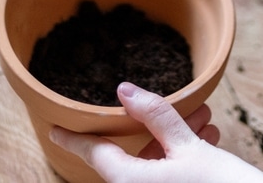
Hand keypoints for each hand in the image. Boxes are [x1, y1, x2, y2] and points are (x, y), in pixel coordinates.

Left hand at [49, 82, 262, 182]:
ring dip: (174, 138)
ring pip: (154, 164)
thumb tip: (125, 90)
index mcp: (131, 182)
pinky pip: (169, 175)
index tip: (54, 128)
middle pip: (129, 156)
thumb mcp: (190, 146)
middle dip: (152, 126)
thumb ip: (156, 115)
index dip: (75, 137)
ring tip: (203, 117)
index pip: (95, 154)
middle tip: (176, 106)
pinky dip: (183, 155)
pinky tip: (208, 136)